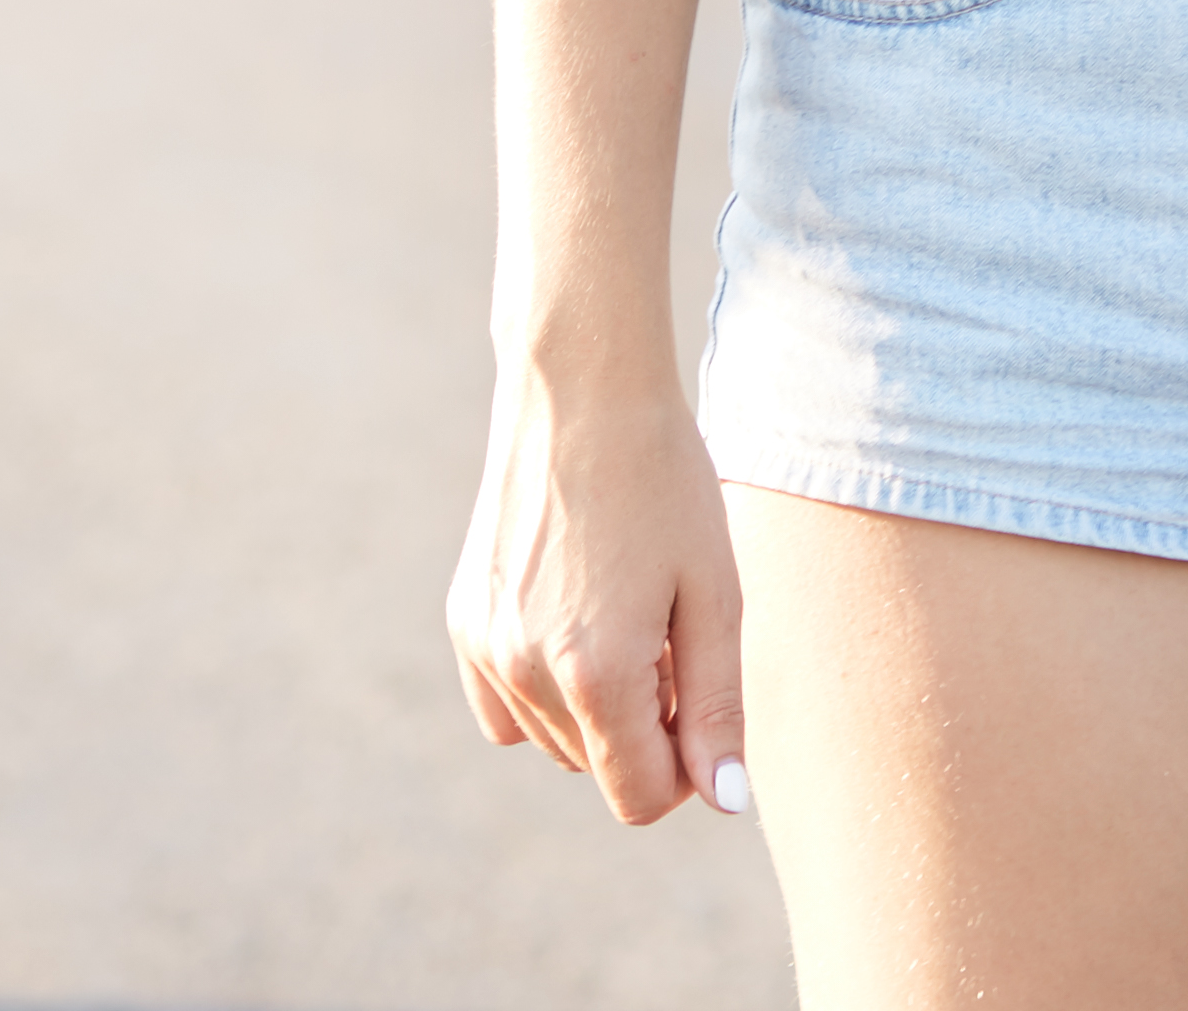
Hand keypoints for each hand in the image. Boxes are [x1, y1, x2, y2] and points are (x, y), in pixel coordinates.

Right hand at [448, 355, 750, 826]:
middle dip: (644, 731)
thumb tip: (724, 799)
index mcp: (597, 672)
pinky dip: (542, 690)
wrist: (580, 389)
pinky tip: (572, 621)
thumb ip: (715, 707)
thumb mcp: (713, 595)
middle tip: (670, 640)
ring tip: (626, 617)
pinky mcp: (464, 620)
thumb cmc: (664, 483)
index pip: (640, 796)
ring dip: (595, 709)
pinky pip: (503, 708)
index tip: (699, 699)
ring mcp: (485, 647)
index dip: (686, 767)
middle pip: (598, 769)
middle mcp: (527, 670)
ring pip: (552, 741)